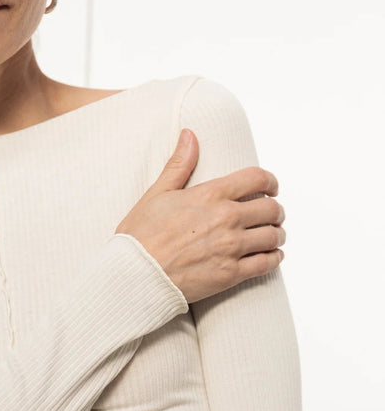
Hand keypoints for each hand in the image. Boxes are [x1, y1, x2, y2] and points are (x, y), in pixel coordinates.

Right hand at [115, 128, 286, 304]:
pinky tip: (271, 256)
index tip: (271, 188)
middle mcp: (226, 218)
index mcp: (210, 195)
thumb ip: (179, 165)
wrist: (135, 276)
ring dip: (276, 235)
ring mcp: (230, 247)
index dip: (270, 181)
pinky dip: (273, 258)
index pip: (257, 178)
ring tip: (272, 237)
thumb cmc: (140, 237)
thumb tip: (190, 135)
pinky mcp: (230, 274)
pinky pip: (266, 264)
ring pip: (272, 236)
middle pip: (271, 208)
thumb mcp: (156, 194)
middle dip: (275, 210)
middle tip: (272, 215)